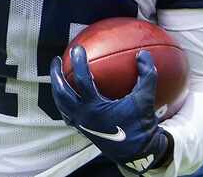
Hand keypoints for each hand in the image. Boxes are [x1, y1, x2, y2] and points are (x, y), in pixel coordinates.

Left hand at [50, 46, 171, 174]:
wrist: (136, 152)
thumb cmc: (140, 125)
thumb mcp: (145, 99)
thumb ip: (146, 75)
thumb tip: (142, 54)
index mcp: (95, 108)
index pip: (82, 81)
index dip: (79, 63)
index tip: (77, 49)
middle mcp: (83, 116)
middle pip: (61, 93)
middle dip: (56, 75)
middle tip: (57, 60)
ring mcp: (81, 123)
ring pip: (61, 104)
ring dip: (57, 87)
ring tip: (58, 74)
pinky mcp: (83, 129)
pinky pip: (68, 113)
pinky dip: (65, 101)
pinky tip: (70, 93)